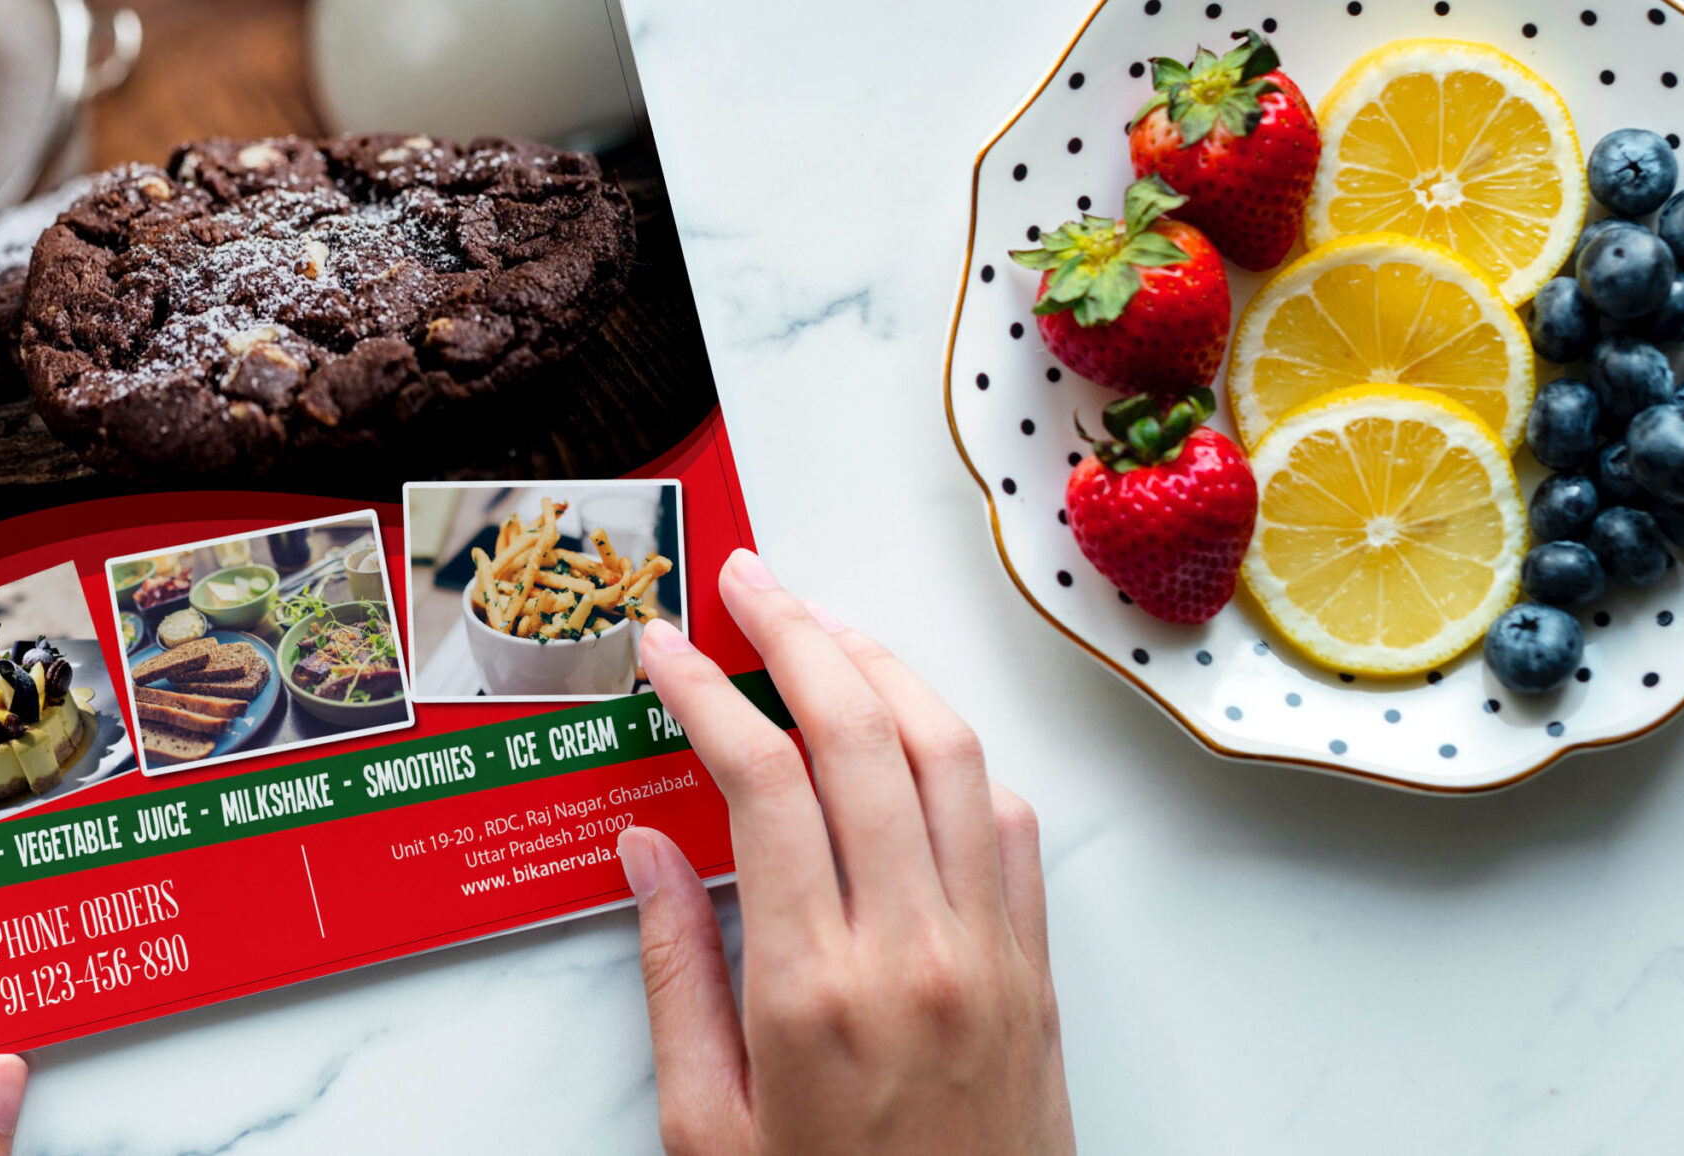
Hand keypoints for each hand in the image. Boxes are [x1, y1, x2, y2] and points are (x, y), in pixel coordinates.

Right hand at [619, 550, 1071, 1154]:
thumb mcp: (706, 1130)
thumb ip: (673, 977)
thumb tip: (645, 845)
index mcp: (815, 991)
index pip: (766, 780)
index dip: (707, 692)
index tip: (665, 647)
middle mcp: (915, 948)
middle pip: (862, 731)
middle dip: (796, 634)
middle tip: (746, 581)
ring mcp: (990, 950)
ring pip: (948, 751)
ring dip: (883, 665)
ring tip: (822, 625)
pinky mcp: (1037, 965)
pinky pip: (1008, 820)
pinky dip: (958, 751)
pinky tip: (910, 730)